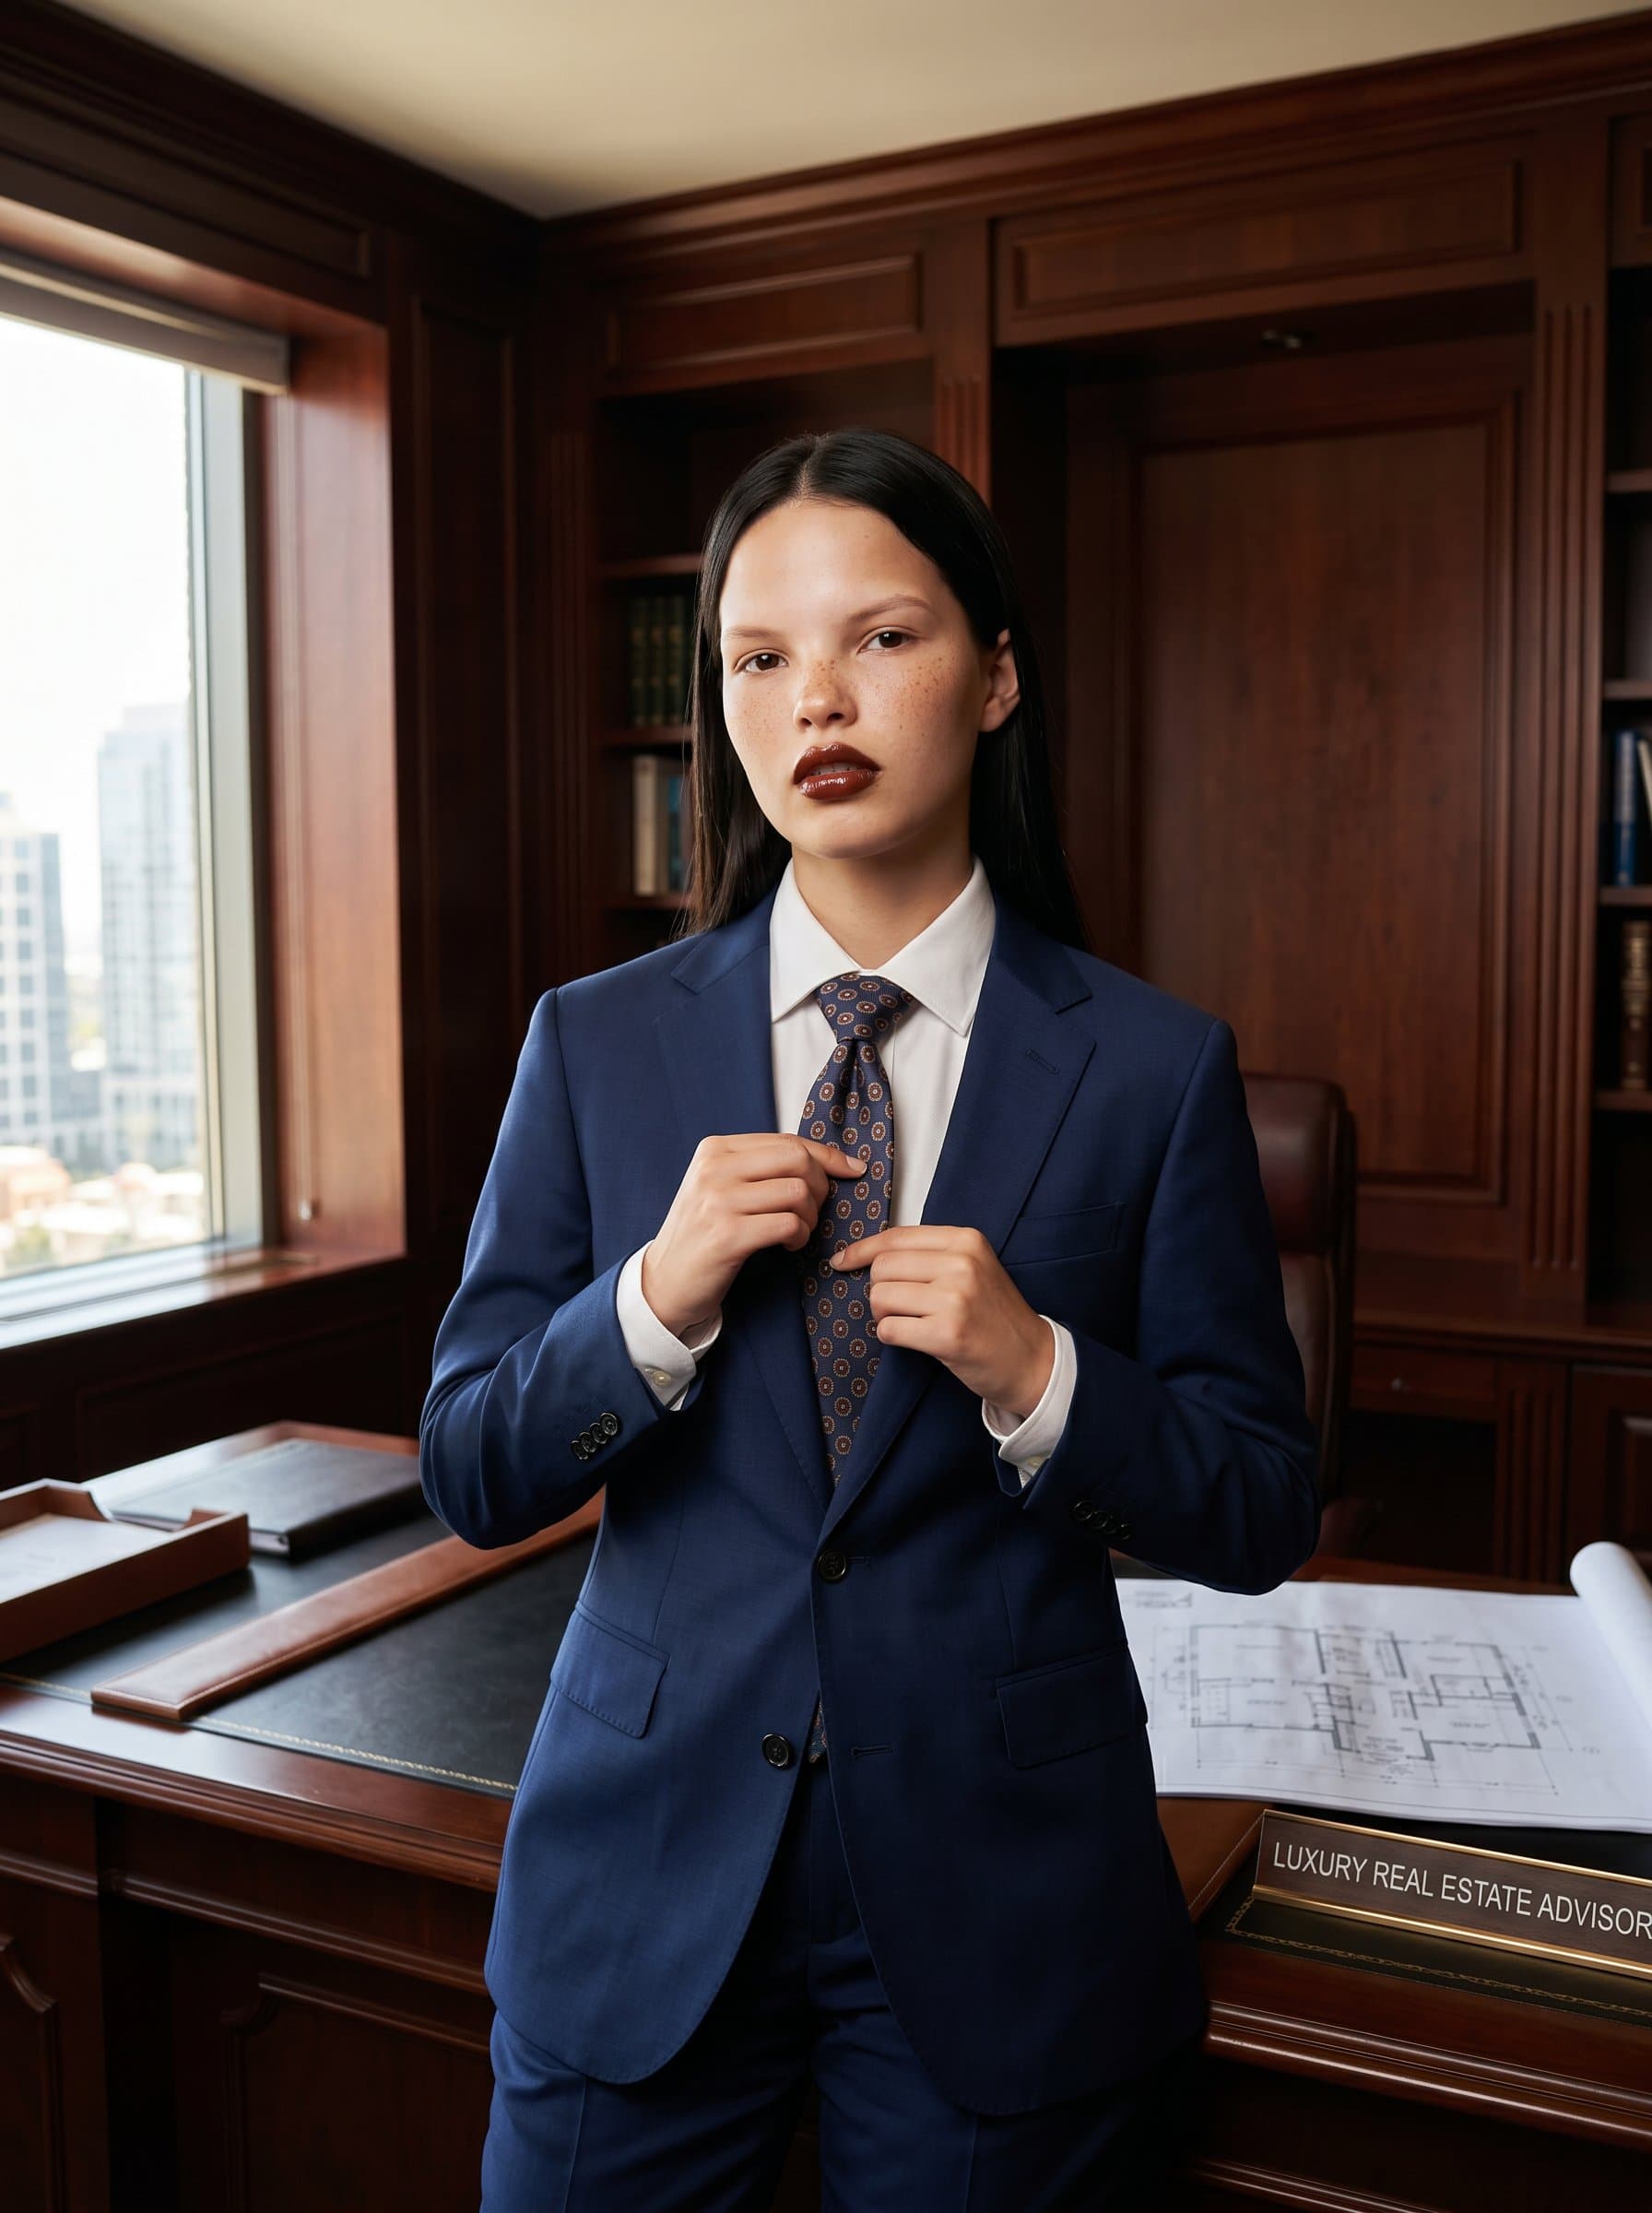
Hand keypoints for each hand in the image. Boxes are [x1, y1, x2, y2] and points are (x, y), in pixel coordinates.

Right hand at [641, 1133, 866, 1338]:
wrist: (664, 1281)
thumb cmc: (702, 1234)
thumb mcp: (720, 1187)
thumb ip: (758, 1167)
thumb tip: (823, 1159)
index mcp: (715, 1150)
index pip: (786, 1140)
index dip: (826, 1155)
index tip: (852, 1169)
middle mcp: (714, 1169)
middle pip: (797, 1159)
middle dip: (820, 1185)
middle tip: (813, 1210)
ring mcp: (719, 1201)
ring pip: (797, 1192)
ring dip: (810, 1217)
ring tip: (797, 1231)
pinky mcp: (728, 1235)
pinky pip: (789, 1224)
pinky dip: (799, 1236)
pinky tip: (788, 1245)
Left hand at [826, 1225, 1053, 1416]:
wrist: (1032, 1359)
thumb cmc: (994, 1314)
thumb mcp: (972, 1268)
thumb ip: (929, 1255)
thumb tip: (866, 1253)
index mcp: (965, 1240)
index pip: (895, 1237)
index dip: (862, 1250)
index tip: (843, 1262)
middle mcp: (960, 1264)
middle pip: (882, 1268)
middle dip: (879, 1290)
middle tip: (899, 1307)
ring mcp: (955, 1299)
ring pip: (880, 1297)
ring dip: (885, 1315)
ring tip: (912, 1323)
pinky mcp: (947, 1334)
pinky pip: (889, 1329)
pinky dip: (892, 1337)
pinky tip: (916, 1340)